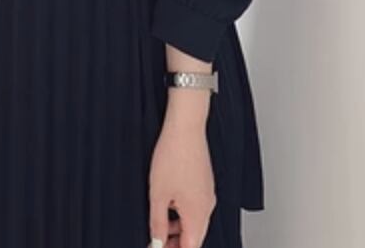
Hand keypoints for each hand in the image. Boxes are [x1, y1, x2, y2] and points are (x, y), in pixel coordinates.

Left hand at [147, 96, 216, 247]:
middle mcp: (207, 206)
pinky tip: (168, 203)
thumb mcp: (158, 194)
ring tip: (159, 223)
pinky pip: (196, 205)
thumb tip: (157, 242)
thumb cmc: (173, 156)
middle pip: (194, 236)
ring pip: (195, 221)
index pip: (190, 247)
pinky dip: (183, 212)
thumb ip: (158, 222)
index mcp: (198, 214)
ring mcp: (208, 193)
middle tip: (157, 240)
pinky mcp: (204, 182)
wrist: (185, 128)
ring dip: (178, 227)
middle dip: (176, 242)